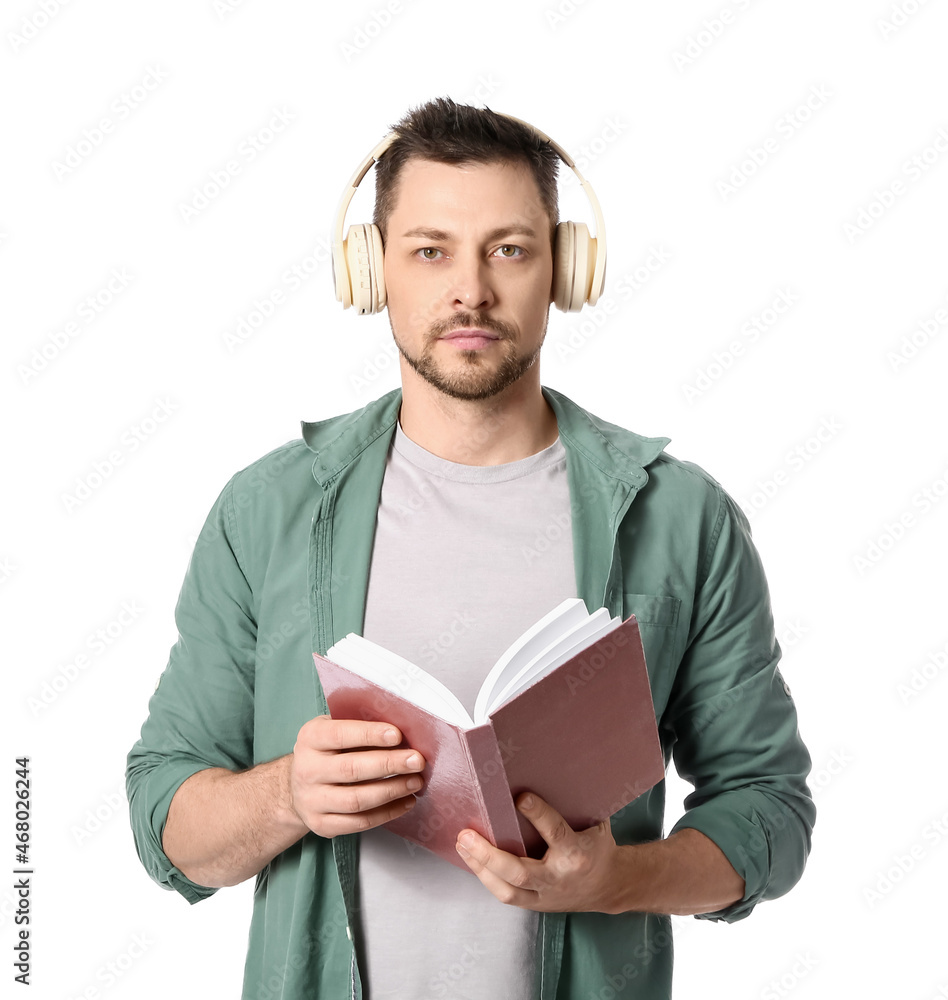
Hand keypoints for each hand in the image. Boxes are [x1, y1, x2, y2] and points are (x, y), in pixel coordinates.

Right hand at [289, 715, 425, 837]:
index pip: (340, 735)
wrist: (297, 785)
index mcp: (311, 739)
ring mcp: (312, 801)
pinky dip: (387, 813)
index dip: (370, 735)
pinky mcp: (322, 825)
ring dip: (392, 791)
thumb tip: (402, 728)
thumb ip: (360, 725)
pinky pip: (359, 822)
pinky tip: (406, 801)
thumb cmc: (327, 751)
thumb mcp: (334, 729)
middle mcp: (307, 770)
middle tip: (417, 760)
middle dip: (389, 764)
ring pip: (357, 800)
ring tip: (415, 781)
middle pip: (351, 769)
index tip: (397, 735)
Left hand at [454, 792, 623, 912]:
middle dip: (490, 855)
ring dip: (481, 868)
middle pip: (521, 872)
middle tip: (467, 835)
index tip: (520, 796)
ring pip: (508, 890)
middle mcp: (559, 878)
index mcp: (578, 853)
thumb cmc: (597, 846)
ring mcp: (546, 895)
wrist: (608, 886)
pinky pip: (507, 896)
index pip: (556, 833)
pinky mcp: (536, 904)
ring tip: (462, 845)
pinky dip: (486, 878)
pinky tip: (472, 860)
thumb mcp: (595, 823)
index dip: (539, 814)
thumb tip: (547, 769)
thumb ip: (574, 804)